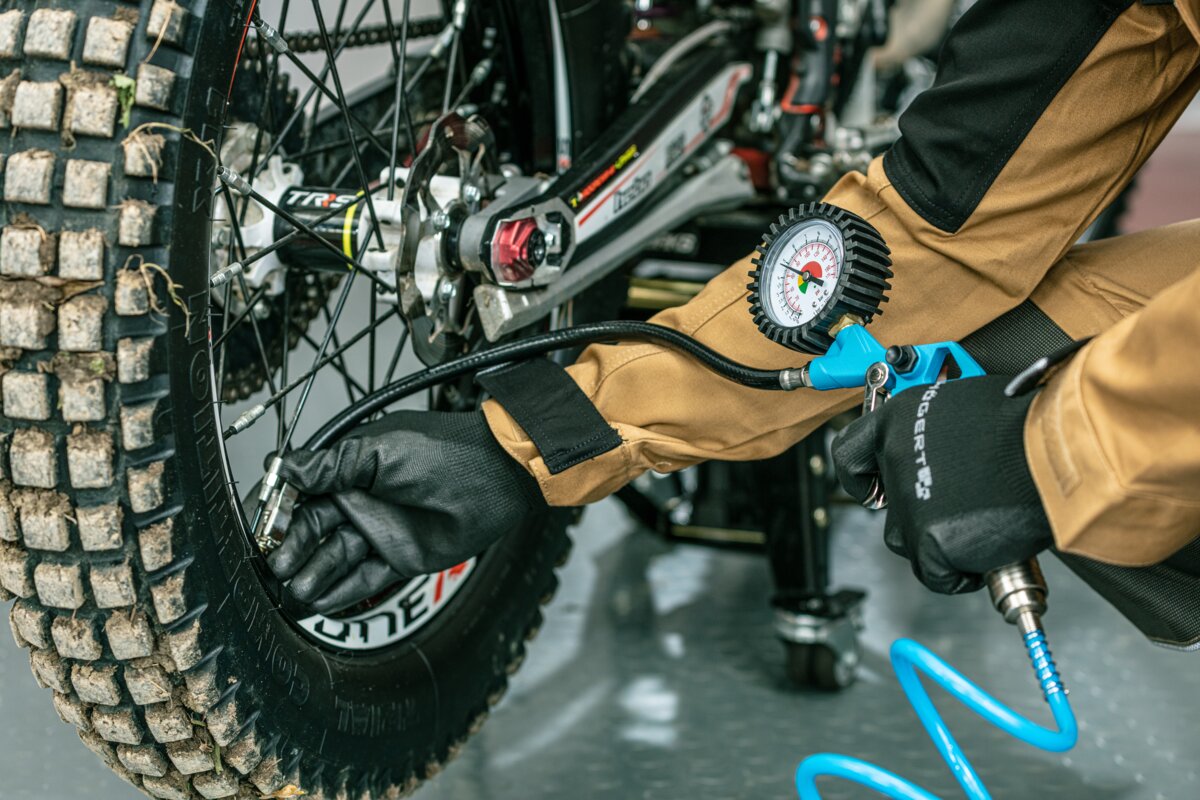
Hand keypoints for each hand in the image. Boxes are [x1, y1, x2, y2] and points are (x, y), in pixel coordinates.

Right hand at [267, 410, 546, 613]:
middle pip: (315, 530)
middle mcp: (362, 500)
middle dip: (294, 548)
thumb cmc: (442, 452)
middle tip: (275, 565)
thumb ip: (330, 465)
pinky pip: (365, 578)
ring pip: (337, 557)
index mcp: (352, 468)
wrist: (494, 477)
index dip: (283, 511)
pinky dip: (342, 590)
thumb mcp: (378, 451)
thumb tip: (282, 465)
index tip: (264, 527)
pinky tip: (318, 599)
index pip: (305, 492)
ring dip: (314, 574)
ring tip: (293, 589)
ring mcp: (381, 530)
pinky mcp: (400, 557)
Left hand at [831, 375, 1052, 593]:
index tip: (875, 492)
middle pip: (889, 507)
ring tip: (981, 527)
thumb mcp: (967, 410)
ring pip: (907, 542)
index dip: (861, 479)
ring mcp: (909, 500)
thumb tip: (944, 455)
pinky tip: (990, 549)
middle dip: (919, 517)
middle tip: (957, 514)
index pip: (850, 455)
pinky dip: (961, 572)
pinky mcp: (929, 539)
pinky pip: (937, 572)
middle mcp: (895, 456)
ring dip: (939, 543)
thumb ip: (940, 435)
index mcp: (898, 419)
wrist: (1061, 448)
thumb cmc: (1031, 425)